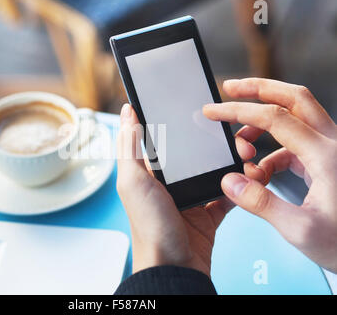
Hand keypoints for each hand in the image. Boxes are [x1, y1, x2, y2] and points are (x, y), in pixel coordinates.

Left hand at [117, 103, 264, 275]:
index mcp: (149, 171)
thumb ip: (130, 147)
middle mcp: (169, 181)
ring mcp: (190, 196)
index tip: (200, 109)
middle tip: (234, 137)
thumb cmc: (149, 226)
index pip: (165, 138)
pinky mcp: (208, 211)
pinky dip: (239, 186)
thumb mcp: (133, 181)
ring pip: (214, 170)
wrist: (174, 267)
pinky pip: (227, 193)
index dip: (180, 122)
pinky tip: (249, 175)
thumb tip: (127, 112)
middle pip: (195, 151)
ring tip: (247, 155)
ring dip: (232, 161)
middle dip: (215, 141)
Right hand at [203, 78, 336, 272]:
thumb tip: (230, 181)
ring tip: (241, 147)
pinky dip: (271, 150)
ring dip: (262, 122)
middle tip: (229, 87)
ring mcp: (331, 150)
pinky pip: (294, 142)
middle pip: (294, 97)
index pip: (274, 117)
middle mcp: (332, 144)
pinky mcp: (327, 160)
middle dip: (258, 89)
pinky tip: (260, 172)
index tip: (213, 111)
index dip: (239, 110)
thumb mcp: (301, 230)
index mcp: (326, 155)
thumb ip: (261, 203)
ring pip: (295, 116)